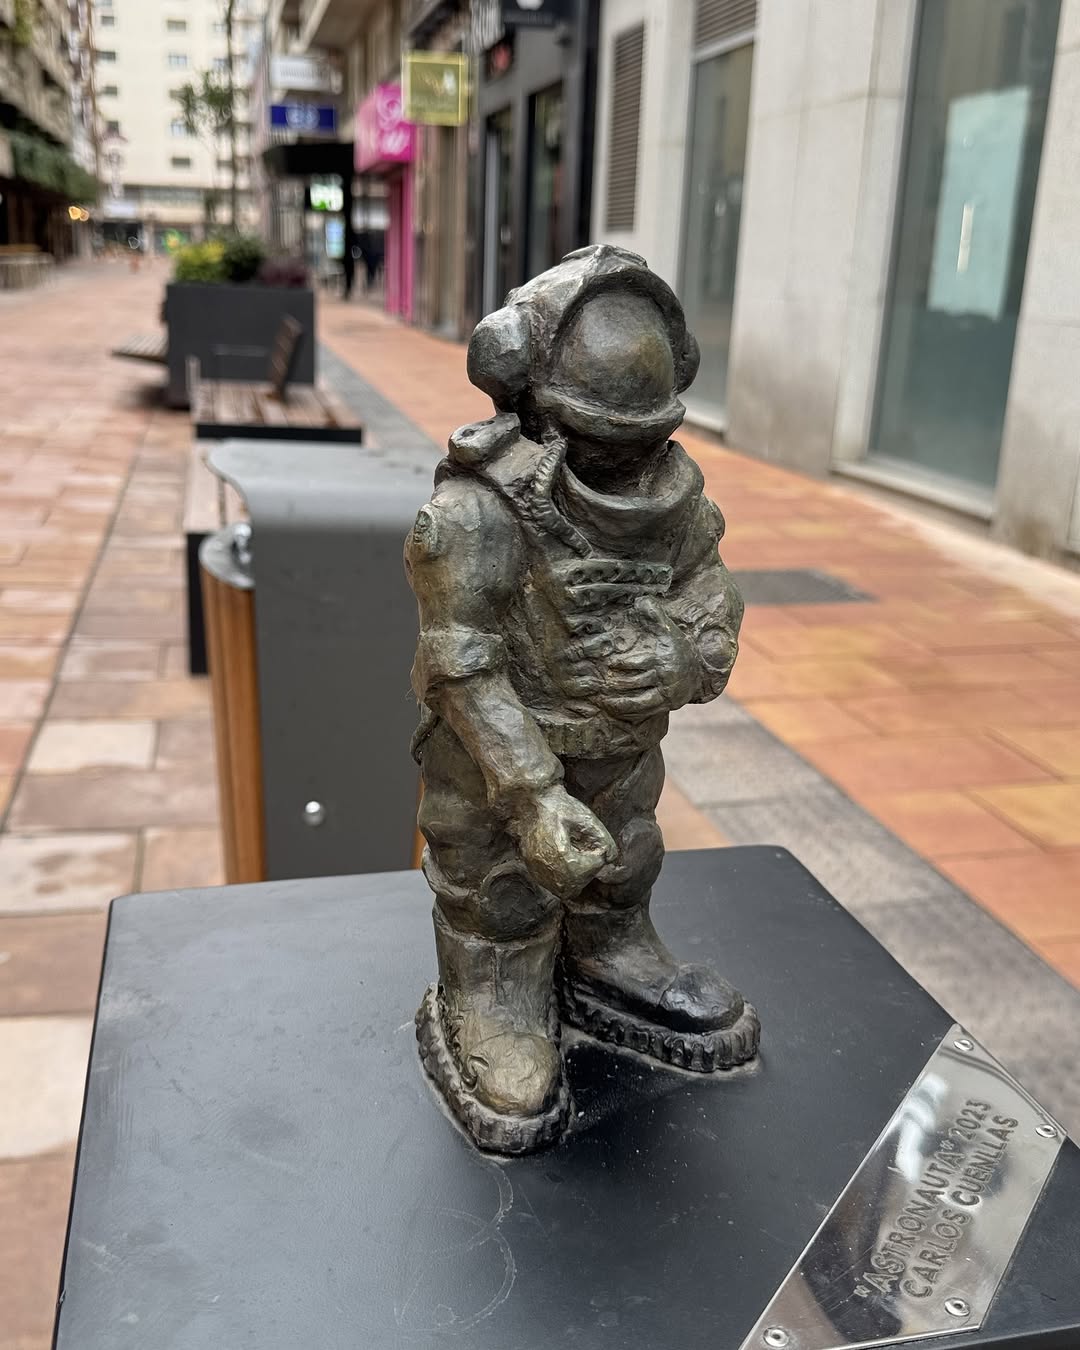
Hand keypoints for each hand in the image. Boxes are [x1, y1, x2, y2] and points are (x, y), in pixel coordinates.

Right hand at [511, 784, 616, 899]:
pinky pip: (552, 886)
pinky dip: (564, 879)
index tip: (598, 849)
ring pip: (564, 890)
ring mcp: (536, 868)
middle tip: (590, 854)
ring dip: (576, 879)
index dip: (597, 859)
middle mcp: (545, 863)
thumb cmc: (557, 806)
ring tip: (579, 858)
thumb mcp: (584, 816)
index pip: (585, 868)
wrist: (529, 801)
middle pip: (575, 884)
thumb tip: (611, 857)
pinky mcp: (532, 869)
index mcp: (558, 849)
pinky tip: (568, 862)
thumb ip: (601, 837)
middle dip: (587, 871)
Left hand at [597, 597, 698, 719]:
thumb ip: (654, 614)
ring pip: (639, 700)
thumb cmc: (676, 647)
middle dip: (617, 683)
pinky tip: (615, 709)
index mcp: (663, 659)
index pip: (640, 662)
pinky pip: (645, 711)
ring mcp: (665, 693)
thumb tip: (641, 599)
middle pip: (636, 682)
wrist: (696, 670)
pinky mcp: (665, 705)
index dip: (623, 663)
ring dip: (620, 701)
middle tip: (600, 683)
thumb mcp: (668, 629)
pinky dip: (629, 712)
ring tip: (604, 699)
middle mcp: (665, 677)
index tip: (610, 664)